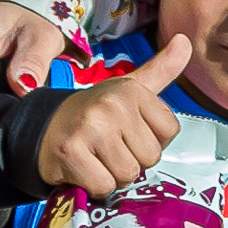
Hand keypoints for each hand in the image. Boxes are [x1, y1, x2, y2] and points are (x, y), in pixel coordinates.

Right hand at [34, 34, 194, 193]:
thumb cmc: (93, 114)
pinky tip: (83, 169)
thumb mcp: (129, 89)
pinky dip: (94, 186)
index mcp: (132, 89)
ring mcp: (91, 127)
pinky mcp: (71, 152)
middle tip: (109, 148)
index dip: (151, 140)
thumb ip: (161, 69)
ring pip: (128, 174)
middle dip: (132, 161)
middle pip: (150, 157)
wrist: (43, 128)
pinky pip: (104, 186)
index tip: (128, 132)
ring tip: (97, 158)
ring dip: (113, 176)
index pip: (170, 132)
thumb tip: (185, 41)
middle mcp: (113, 104)